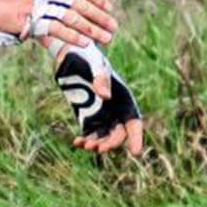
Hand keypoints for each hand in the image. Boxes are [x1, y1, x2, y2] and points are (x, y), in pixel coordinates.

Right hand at [0, 0, 116, 47]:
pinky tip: (85, 43)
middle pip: (82, 4)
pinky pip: (58, 30)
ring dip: (93, 29)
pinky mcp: (31, 20)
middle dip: (100, 17)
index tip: (109, 8)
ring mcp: (41, 4)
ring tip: (106, 38)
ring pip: (74, 18)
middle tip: (113, 27)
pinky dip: (74, 37)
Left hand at [53, 41, 144, 156]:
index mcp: (122, 97)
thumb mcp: (95, 64)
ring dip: (97, 144)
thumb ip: (101, 79)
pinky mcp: (86, 115)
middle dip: (111, 142)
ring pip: (104, 136)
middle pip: (118, 132)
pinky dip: (85, 140)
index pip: (134, 120)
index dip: (136, 136)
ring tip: (86, 145)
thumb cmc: (87, 56)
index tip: (136, 152)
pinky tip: (77, 142)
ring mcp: (101, 113)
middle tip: (98, 148)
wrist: (70, 54)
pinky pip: (89, 133)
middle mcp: (114, 108)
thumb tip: (106, 96)